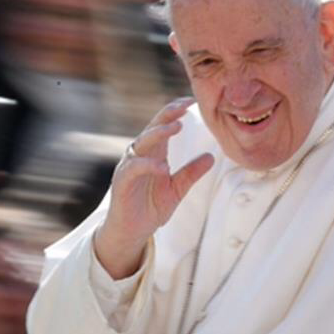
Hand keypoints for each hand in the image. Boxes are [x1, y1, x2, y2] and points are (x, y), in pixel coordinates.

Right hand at [94, 97, 213, 279]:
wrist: (131, 232)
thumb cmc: (149, 208)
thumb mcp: (176, 190)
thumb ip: (191, 173)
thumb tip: (211, 156)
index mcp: (153, 153)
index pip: (163, 126)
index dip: (175, 112)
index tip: (191, 101)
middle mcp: (139, 155)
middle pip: (152, 128)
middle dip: (168, 115)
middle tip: (184, 106)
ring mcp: (129, 167)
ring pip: (142, 143)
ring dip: (159, 133)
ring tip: (176, 127)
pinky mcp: (122, 182)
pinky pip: (134, 168)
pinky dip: (148, 165)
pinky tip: (163, 166)